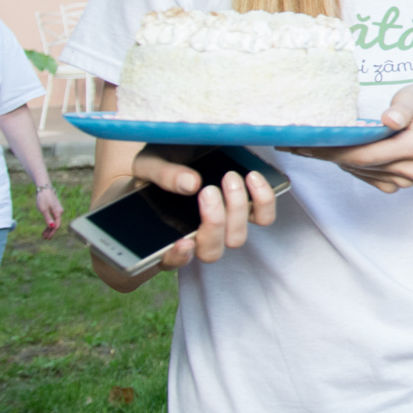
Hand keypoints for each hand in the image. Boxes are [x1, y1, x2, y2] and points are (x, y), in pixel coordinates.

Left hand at [33, 182, 63, 237]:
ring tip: (43, 234)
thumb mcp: (43, 209)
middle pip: (56, 224)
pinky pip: (54, 218)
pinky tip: (46, 227)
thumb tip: (52, 226)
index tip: (47, 238)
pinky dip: (50, 223)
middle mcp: (60, 212)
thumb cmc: (43, 198)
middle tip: (44, 238)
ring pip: (55, 222)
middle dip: (50, 232)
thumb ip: (48, 218)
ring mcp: (58, 210)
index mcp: (58, 212)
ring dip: (49, 228)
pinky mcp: (55, 209)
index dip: (52, 233)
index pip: (56, 226)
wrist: (44, 189)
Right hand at [97, 145, 278, 281]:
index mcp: (164, 236)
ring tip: (230, 177)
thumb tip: (191, 184)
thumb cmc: (158, 165)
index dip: (178, 257)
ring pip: (236, 238)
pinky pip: (262, 218)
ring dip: (237, 209)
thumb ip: (163, 175)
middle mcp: (196, 238)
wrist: (181, 151)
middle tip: (208, 190)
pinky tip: (252, 177)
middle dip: (214, 222)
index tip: (184, 242)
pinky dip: (263, 201)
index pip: (169, 260)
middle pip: (211, 252)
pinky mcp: (245, 212)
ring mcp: (223, 228)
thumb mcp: (148, 165)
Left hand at [299, 84, 412, 192]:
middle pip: (358, 165)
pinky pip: (364, 177)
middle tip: (294, 143)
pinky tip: (333, 152)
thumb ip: (403, 107)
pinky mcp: (396, 183)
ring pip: (359, 171)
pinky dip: (347, 165)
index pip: (367, 154)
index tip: (307, 142)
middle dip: (325, 154)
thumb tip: (389, 120)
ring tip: (309, 144)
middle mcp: (410, 169)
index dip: (334, 150)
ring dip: (333, 159)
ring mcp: (404, 179)